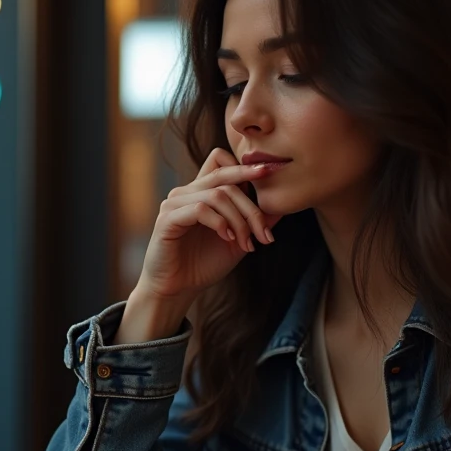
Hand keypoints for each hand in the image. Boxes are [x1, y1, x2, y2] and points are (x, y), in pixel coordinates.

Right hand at [137, 148, 281, 304]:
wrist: (177, 290)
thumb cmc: (204, 264)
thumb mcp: (238, 240)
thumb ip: (255, 221)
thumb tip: (282, 206)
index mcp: (201, 192)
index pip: (221, 160)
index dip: (244, 165)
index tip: (270, 171)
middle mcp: (187, 191)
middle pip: (226, 176)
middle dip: (251, 205)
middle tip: (265, 231)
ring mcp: (175, 202)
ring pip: (217, 195)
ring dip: (238, 220)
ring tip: (245, 243)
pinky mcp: (167, 218)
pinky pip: (200, 209)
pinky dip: (220, 223)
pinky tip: (227, 238)